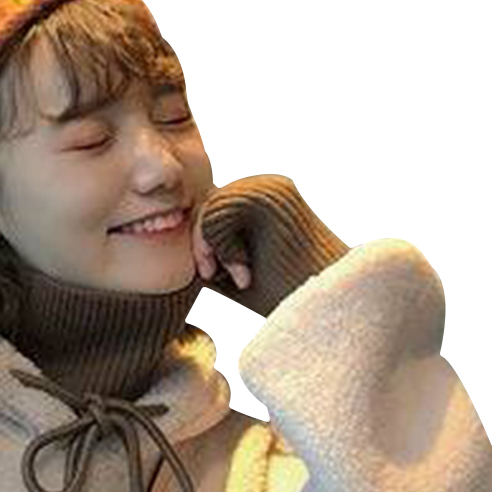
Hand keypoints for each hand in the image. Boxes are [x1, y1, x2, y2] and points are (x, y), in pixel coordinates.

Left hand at [193, 175, 349, 319]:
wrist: (323, 306)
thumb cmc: (282, 296)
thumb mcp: (230, 270)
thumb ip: (206, 249)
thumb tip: (167, 239)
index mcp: (258, 201)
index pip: (206, 211)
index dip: (200, 245)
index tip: (214, 277)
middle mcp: (264, 186)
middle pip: (203, 205)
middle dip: (202, 247)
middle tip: (221, 279)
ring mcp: (269, 185)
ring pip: (208, 207)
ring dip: (210, 250)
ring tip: (240, 278)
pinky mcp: (272, 192)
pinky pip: (217, 212)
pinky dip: (220, 249)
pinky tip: (245, 274)